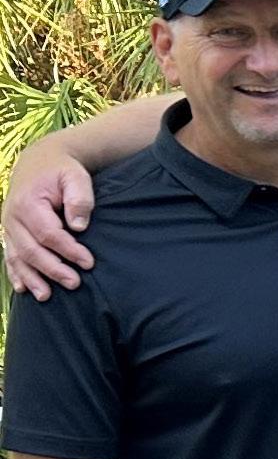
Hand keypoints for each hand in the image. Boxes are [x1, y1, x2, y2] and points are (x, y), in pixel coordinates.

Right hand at [5, 151, 97, 298]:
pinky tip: (23, 289)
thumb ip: (79, 198)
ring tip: (47, 296)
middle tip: (74, 283)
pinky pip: (9, 255)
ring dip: (31, 278)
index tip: (88, 263)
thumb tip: (79, 226)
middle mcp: (12, 216)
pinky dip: (15, 273)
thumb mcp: (76, 177)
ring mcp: (7, 226)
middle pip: (31, 250)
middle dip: (52, 269)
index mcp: (28, 203)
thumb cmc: (62, 171)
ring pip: (17, 257)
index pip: (49, 234)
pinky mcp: (9, 232)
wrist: (40, 162)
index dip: (68, 250)